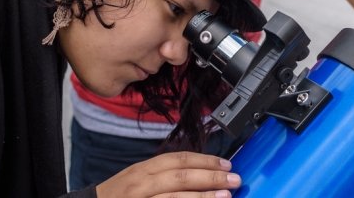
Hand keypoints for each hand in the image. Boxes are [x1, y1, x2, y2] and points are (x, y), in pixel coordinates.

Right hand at [95, 152, 240, 197]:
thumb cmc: (119, 195)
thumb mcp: (139, 178)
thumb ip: (165, 175)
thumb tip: (200, 174)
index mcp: (143, 170)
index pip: (178, 160)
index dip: (205, 161)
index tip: (225, 164)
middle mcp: (142, 184)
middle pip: (181, 177)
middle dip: (211, 177)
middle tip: (234, 179)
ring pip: (176, 197)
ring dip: (203, 197)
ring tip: (225, 196)